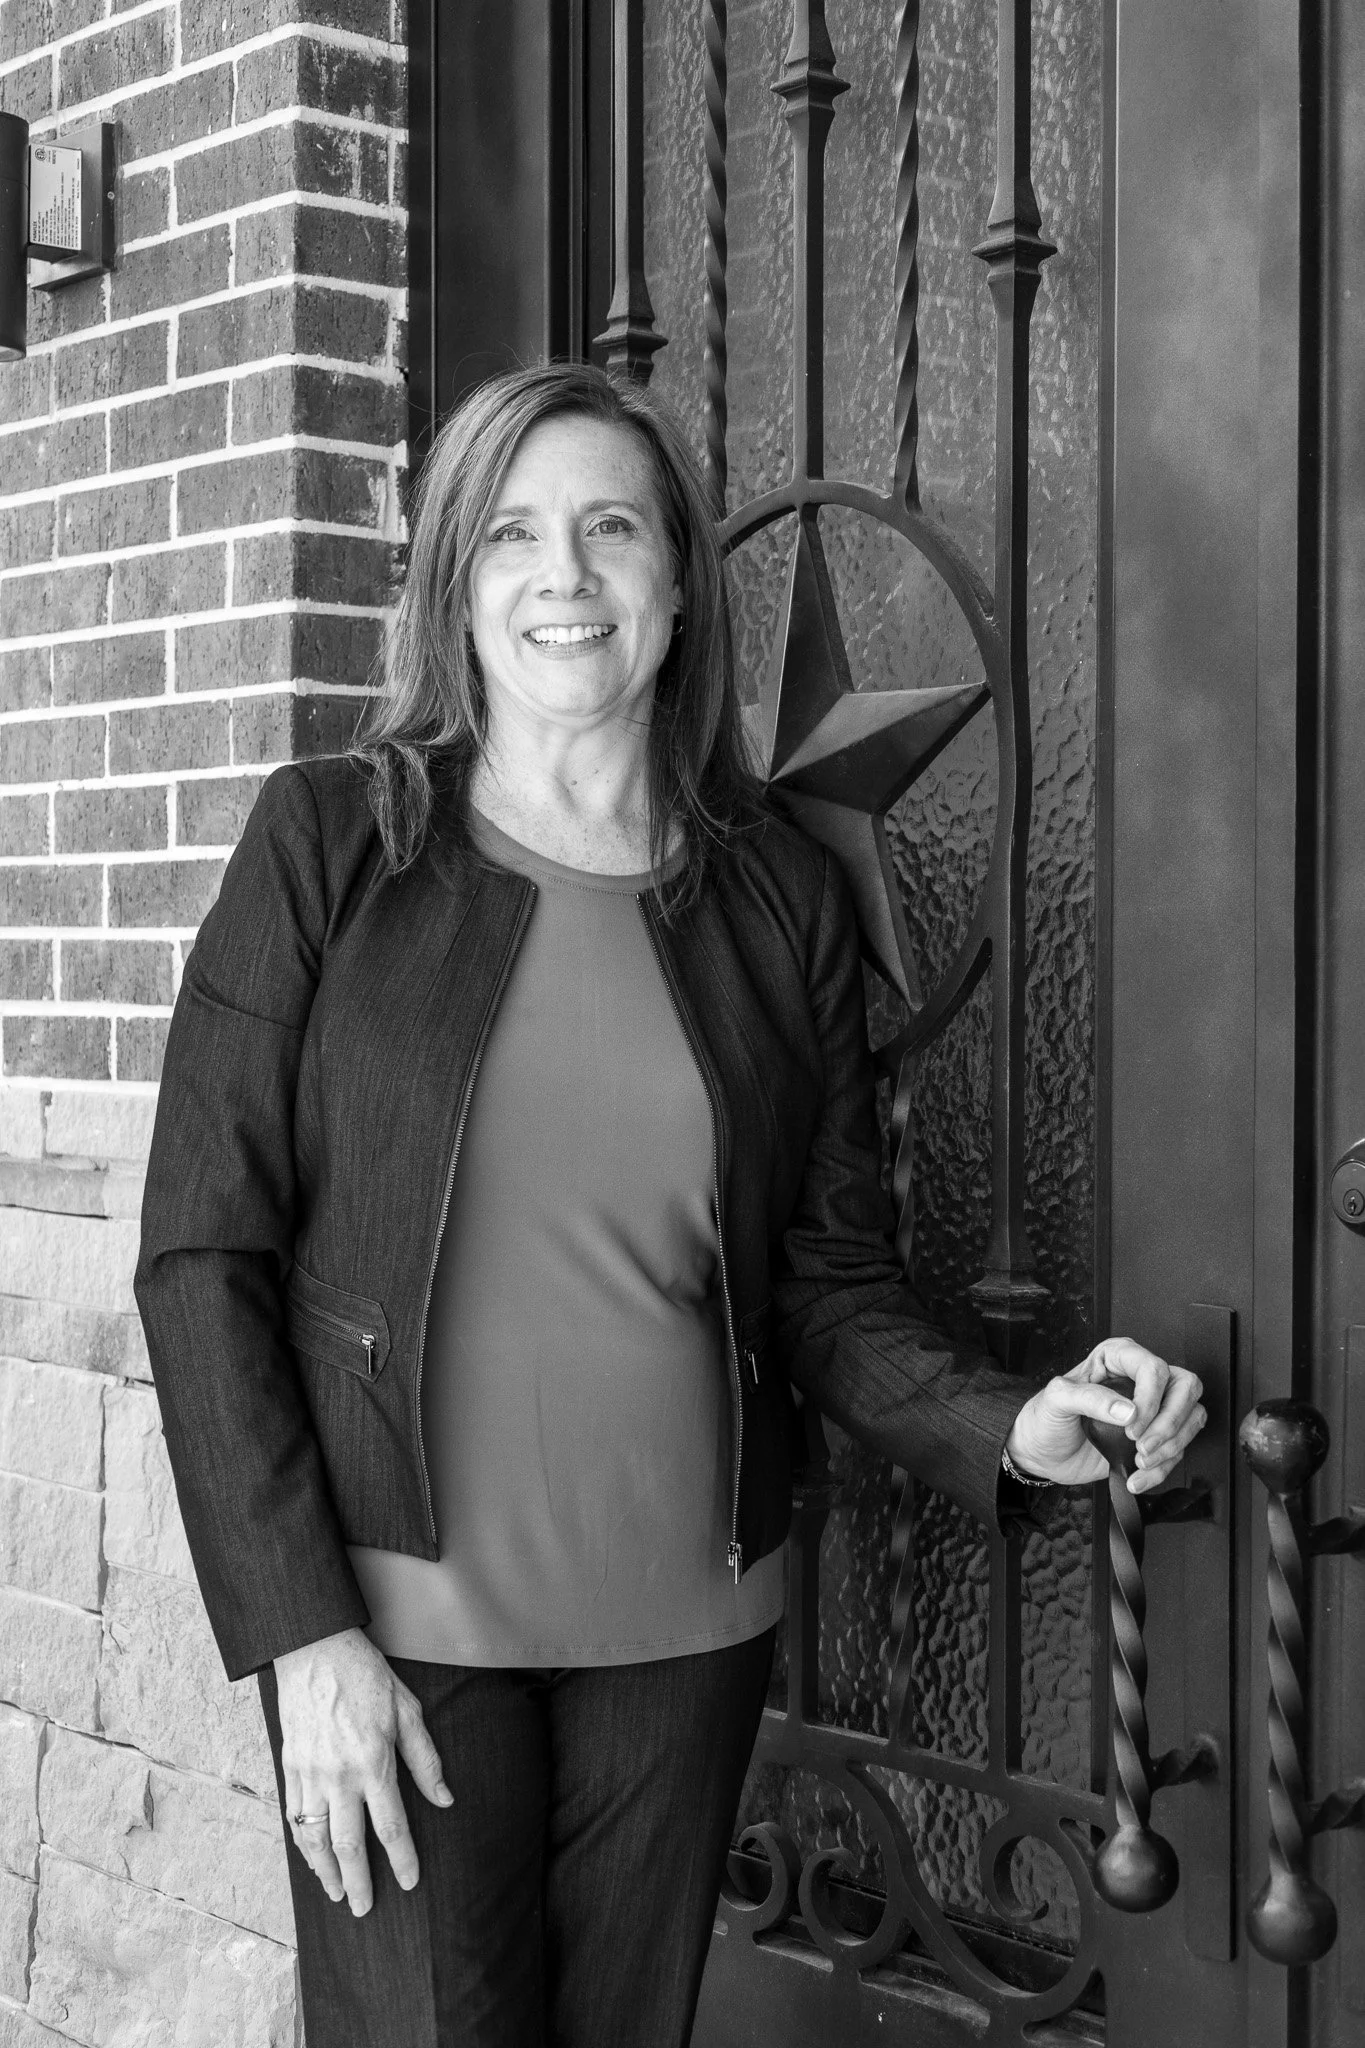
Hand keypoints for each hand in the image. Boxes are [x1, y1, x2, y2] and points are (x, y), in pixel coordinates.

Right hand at [274, 1626, 452, 1915]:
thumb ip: (425, 1759)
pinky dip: (302, 1844)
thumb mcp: (407, 1709)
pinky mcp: (289, 1767)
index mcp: (374, 1762)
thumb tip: (445, 1799)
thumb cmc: (366, 1676)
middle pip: (350, 1844)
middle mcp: (340, 1776)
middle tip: (363, 1909)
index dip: (403, 1860)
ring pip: (315, 1838)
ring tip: (335, 1894)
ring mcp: (310, 1774)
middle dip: (358, 1882)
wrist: (313, 1649)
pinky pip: (294, 1817)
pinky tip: (311, 1858)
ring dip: (325, 1871)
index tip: (410, 1883)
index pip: (391, 1826)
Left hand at [1005, 1336, 1206, 1494]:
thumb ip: (1089, 1398)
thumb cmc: (1046, 1419)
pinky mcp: (1156, 1437)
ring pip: (1192, 1417)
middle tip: (1142, 1446)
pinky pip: (1180, 1449)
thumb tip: (1128, 1411)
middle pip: (1185, 1387)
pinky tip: (1139, 1476)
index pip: (1154, 1368)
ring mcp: (1153, 1408)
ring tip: (1139, 1461)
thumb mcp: (1056, 1401)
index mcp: (1117, 1358)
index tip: (1131, 1427)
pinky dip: (1163, 1468)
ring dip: (1171, 1446)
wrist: (1043, 1454)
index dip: (1150, 1399)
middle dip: (1169, 1423)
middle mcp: (1140, 1379)